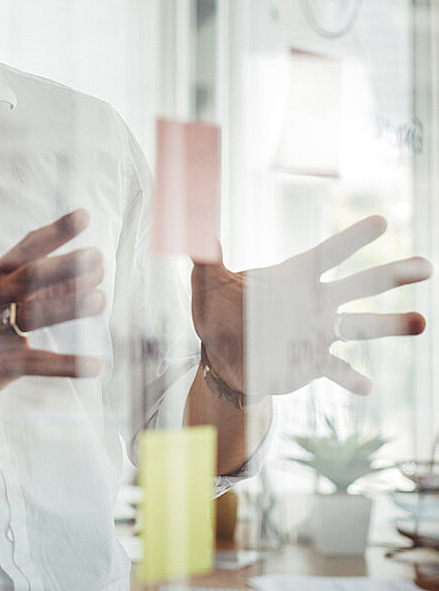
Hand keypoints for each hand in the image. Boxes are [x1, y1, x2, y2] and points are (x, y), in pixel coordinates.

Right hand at [0, 209, 104, 401]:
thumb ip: (27, 289)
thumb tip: (80, 278)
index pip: (25, 249)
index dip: (56, 231)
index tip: (84, 215)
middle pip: (31, 277)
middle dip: (65, 266)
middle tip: (98, 258)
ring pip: (35, 315)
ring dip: (69, 307)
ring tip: (100, 300)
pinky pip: (38, 363)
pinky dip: (68, 365)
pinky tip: (94, 365)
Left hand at [193, 215, 430, 396]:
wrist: (222, 355)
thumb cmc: (218, 311)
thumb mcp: (207, 283)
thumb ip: (204, 257)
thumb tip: (192, 228)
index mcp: (293, 278)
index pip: (328, 254)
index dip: (353, 239)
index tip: (381, 221)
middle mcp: (314, 303)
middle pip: (359, 285)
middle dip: (392, 274)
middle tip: (427, 265)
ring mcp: (317, 334)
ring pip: (361, 327)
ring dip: (390, 325)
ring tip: (421, 322)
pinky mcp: (312, 363)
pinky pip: (337, 370)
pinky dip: (350, 378)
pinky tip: (366, 386)